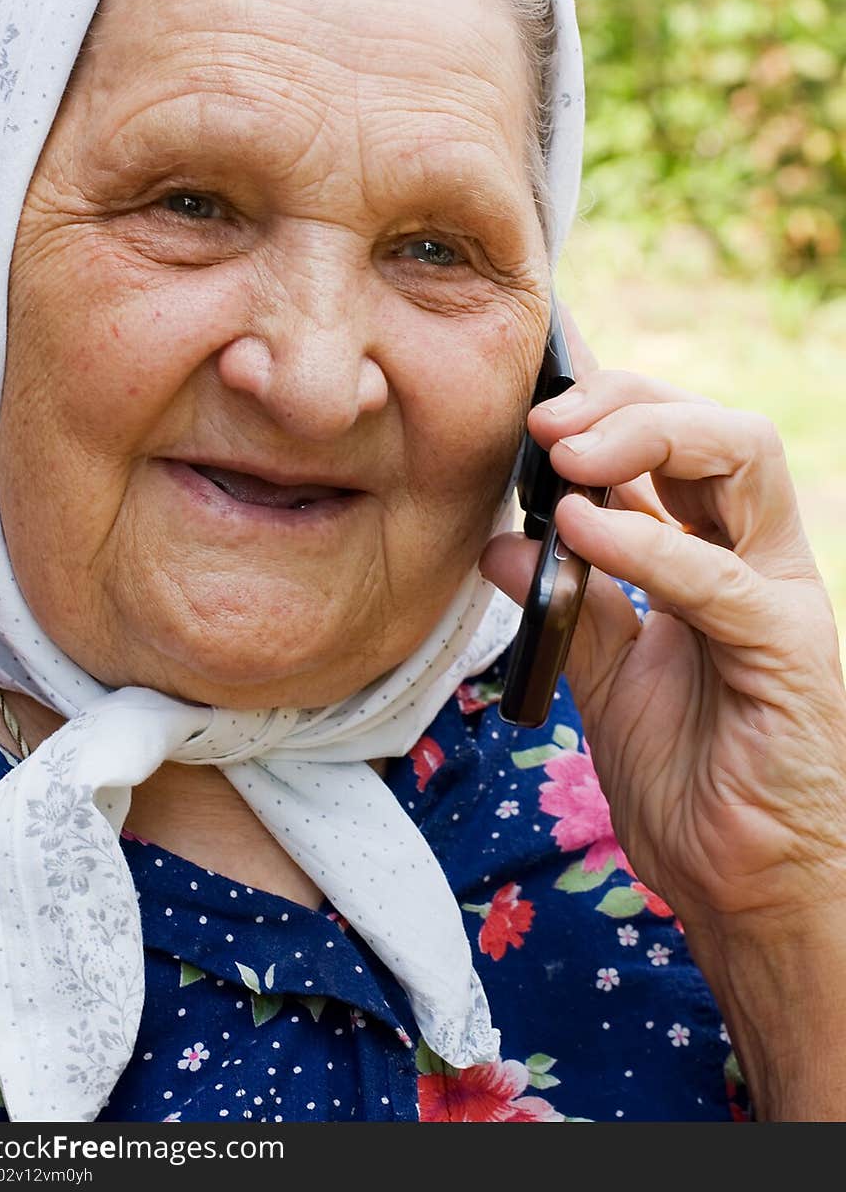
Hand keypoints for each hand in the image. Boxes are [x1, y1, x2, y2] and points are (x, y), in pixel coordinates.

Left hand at [480, 302, 845, 932]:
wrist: (743, 885)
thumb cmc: (689, 780)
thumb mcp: (607, 675)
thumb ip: (567, 603)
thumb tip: (500, 541)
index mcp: (721, 556)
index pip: (679, 444)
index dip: (609, 410)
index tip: (530, 416)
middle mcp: (760, 559)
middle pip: (716, 427)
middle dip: (625, 402)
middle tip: (543, 420)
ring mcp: (781, 598)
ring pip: (743, 458)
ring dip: (645, 436)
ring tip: (563, 453)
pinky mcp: (786, 651)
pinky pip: (717, 576)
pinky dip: (645, 542)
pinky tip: (579, 527)